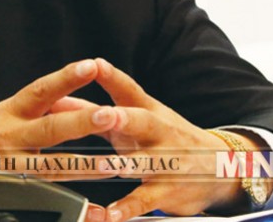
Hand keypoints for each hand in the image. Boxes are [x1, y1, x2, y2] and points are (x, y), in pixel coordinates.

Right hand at [0, 60, 117, 194]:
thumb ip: (21, 113)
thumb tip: (52, 102)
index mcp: (5, 113)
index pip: (40, 91)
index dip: (66, 78)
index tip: (90, 67)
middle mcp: (8, 136)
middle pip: (50, 126)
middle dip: (83, 121)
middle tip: (110, 114)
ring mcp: (8, 164)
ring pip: (49, 163)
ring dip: (82, 165)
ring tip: (110, 164)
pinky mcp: (5, 185)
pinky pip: (39, 192)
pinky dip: (65, 200)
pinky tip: (87, 208)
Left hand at [90, 58, 268, 221]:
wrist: (217, 165)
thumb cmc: (160, 135)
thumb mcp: (132, 117)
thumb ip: (92, 109)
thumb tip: (55, 98)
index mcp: (145, 109)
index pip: (128, 89)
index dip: (112, 76)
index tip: (95, 64)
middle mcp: (157, 131)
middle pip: (142, 121)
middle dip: (125, 117)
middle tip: (108, 114)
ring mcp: (165, 161)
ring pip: (146, 161)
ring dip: (126, 164)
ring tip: (106, 167)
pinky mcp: (167, 190)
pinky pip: (146, 199)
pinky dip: (128, 207)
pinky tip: (112, 215)